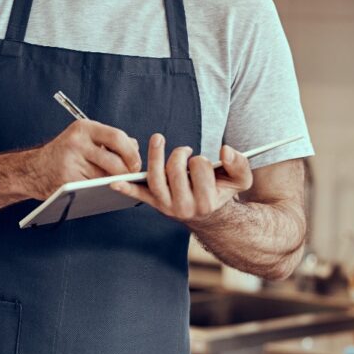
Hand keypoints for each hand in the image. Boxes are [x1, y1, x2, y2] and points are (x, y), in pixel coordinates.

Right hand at [27, 120, 141, 199]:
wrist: (33, 170)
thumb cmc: (64, 154)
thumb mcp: (83, 138)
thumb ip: (108, 140)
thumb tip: (135, 146)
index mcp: (84, 128)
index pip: (117, 137)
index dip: (131, 153)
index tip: (136, 164)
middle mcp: (76, 142)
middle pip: (114, 160)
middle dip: (127, 172)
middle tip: (131, 177)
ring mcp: (71, 162)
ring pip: (105, 177)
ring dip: (115, 182)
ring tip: (118, 183)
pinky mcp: (67, 180)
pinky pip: (93, 188)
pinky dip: (101, 190)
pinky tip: (104, 190)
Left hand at [110, 134, 253, 224]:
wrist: (210, 214)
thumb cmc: (223, 191)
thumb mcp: (240, 180)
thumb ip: (239, 164)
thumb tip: (225, 150)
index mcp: (207, 202)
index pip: (199, 168)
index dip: (200, 160)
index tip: (202, 163)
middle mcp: (185, 207)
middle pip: (175, 170)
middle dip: (180, 154)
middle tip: (185, 151)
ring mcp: (167, 207)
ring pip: (155, 177)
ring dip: (155, 155)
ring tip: (159, 139)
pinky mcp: (155, 204)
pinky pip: (138, 196)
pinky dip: (126, 189)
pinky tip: (113, 183)